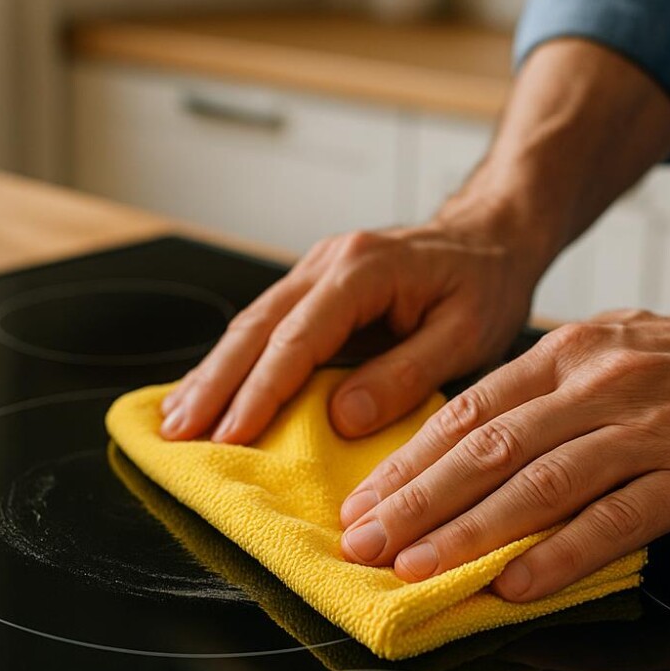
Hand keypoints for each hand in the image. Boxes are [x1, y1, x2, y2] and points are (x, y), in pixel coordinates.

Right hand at [159, 210, 546, 443]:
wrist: (493, 235)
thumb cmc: (487, 283)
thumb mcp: (467, 335)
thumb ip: (405, 375)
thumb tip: (341, 419)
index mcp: (363, 270)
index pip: (298, 339)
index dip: (261, 391)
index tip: (230, 435)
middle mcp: (329, 262)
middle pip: (256, 328)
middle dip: (214, 384)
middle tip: (178, 434)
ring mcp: (316, 269)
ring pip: (251, 324)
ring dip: (213, 374)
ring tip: (176, 420)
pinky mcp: (315, 285)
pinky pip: (265, 325)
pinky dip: (234, 361)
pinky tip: (208, 390)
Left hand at [337, 306, 669, 600]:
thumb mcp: (610, 351)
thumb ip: (544, 393)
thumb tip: (467, 443)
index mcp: (567, 354)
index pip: (468, 411)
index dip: (409, 462)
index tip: (363, 502)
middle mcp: (598, 384)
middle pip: (488, 448)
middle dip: (415, 501)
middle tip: (362, 544)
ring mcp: (649, 429)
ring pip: (540, 484)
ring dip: (468, 533)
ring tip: (414, 570)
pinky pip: (617, 519)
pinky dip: (560, 555)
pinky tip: (515, 587)